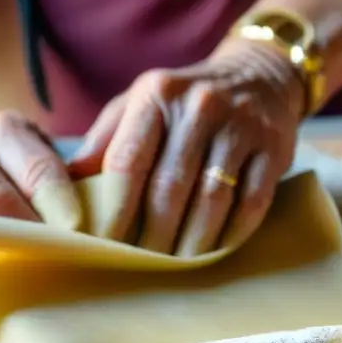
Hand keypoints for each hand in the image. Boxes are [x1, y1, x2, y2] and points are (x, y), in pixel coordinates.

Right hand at [0, 111, 79, 299]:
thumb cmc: (16, 167)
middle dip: (27, 243)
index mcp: (1, 132)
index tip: (81, 235)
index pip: (38, 169)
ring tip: (20, 289)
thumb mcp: (44, 156)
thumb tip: (102, 229)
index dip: (61, 206)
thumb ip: (70, 181)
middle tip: (55, 272)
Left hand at [68, 39, 304, 255]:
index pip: (129, 161)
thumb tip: (67, 187)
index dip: (115, 211)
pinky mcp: (274, 148)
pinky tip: (218, 250)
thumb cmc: (185, 101)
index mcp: (156, 95)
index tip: (104, 247)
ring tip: (178, 266)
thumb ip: (105, 141)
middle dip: (154, 235)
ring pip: (212, 199)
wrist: (259, 75)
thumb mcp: (140, 103)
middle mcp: (199, 106)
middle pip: (170, 187)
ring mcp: (241, 126)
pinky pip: (252, 202)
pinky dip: (233, 233)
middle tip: (142, 267)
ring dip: (193, 241)